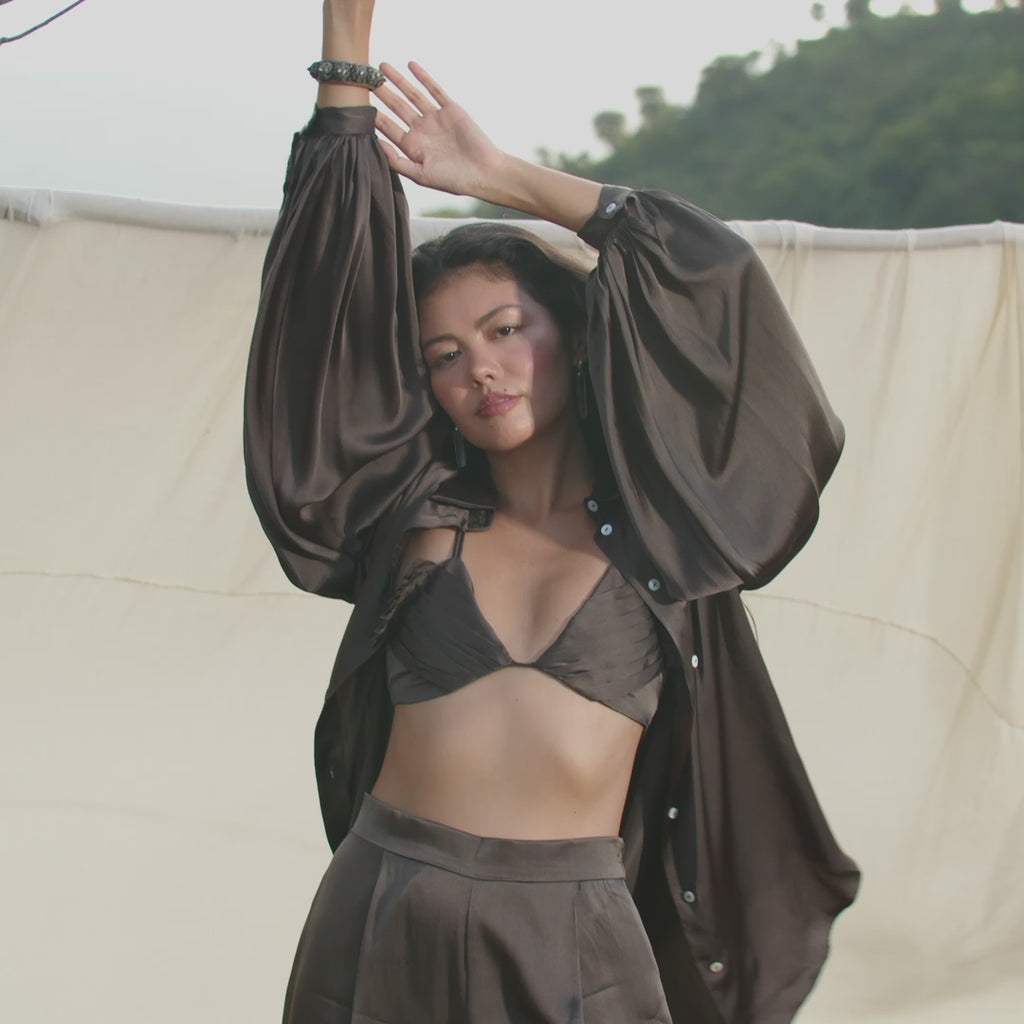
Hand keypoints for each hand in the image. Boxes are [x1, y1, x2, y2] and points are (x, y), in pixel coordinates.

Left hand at [374, 62, 505, 197]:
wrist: (483, 172)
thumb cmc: (453, 180)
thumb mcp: (420, 175)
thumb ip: (397, 162)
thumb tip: (374, 145)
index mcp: (413, 147)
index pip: (389, 129)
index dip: (374, 117)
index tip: (357, 105)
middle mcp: (422, 131)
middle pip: (397, 108)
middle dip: (382, 93)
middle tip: (364, 78)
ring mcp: (436, 118)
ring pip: (412, 95)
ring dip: (398, 80)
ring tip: (381, 67)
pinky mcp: (451, 109)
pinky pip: (434, 89)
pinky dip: (423, 77)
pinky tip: (411, 65)